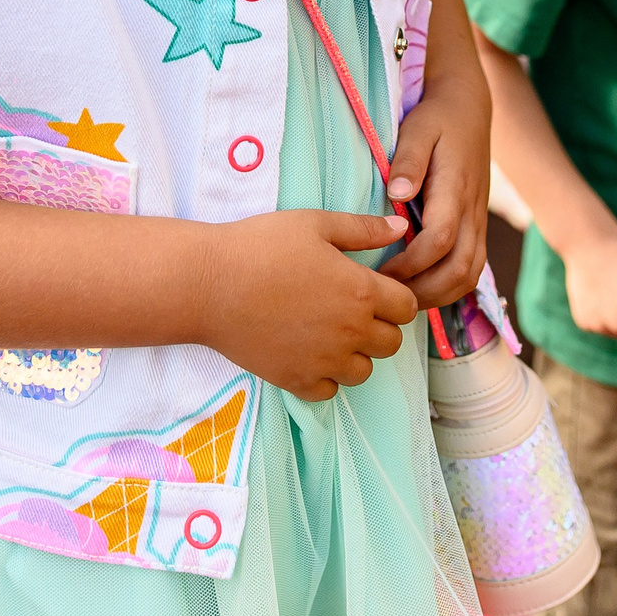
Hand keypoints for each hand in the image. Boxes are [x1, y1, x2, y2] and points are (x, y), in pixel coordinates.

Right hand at [198, 210, 415, 400]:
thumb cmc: (261, 246)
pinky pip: (330, 391)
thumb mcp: (316, 224)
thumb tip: (400, 227)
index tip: (374, 289)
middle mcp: (350, 332)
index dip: (396, 296)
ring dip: (355, 355)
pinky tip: (309, 353)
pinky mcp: (296, 381)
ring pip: (364, 371)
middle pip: (392, 343)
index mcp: (361, 292)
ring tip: (330, 332)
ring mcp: (324, 361)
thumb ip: (363, 229)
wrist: (209, 284)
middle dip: (380, 326)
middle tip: (351, 310)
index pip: (408, 307)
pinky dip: (325, 376)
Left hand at [380, 78, 489, 309]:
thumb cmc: (437, 119)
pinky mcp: (477, 228)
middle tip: (386, 296)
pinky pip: (471, 270)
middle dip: (423, 291)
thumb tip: (396, 193)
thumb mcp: (418, 128)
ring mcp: (478, 222)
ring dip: (437, 296)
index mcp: (455, 188)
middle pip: (458, 270)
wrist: (469, 110)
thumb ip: (409, 160)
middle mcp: (472, 211)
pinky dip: (448, 288)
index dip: (410, 264)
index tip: (380, 271)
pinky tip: (419, 288)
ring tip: (400, 298)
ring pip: (468, 276)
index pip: (440, 240)